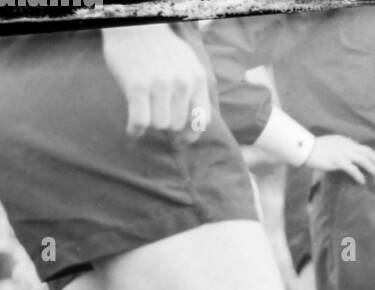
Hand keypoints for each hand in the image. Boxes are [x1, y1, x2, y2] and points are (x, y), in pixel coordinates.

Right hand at [102, 24, 211, 143]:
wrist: (134, 24)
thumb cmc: (160, 46)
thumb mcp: (187, 63)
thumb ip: (193, 88)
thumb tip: (193, 122)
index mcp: (197, 79)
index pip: (202, 119)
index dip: (191, 135)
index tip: (181, 141)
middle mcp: (182, 83)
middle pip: (178, 124)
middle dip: (166, 126)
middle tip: (155, 119)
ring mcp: (160, 85)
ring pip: (160, 125)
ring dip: (151, 125)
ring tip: (144, 117)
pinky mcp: (138, 86)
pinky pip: (140, 121)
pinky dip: (136, 130)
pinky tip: (133, 130)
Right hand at [305, 135, 374, 184]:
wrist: (306, 148)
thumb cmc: (318, 148)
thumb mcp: (333, 145)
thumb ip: (343, 148)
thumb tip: (351, 156)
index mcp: (346, 142)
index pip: (364, 148)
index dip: (374, 155)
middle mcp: (347, 146)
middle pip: (367, 152)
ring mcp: (343, 153)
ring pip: (363, 160)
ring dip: (372, 168)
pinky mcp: (337, 160)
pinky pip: (352, 169)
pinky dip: (359, 175)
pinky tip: (362, 181)